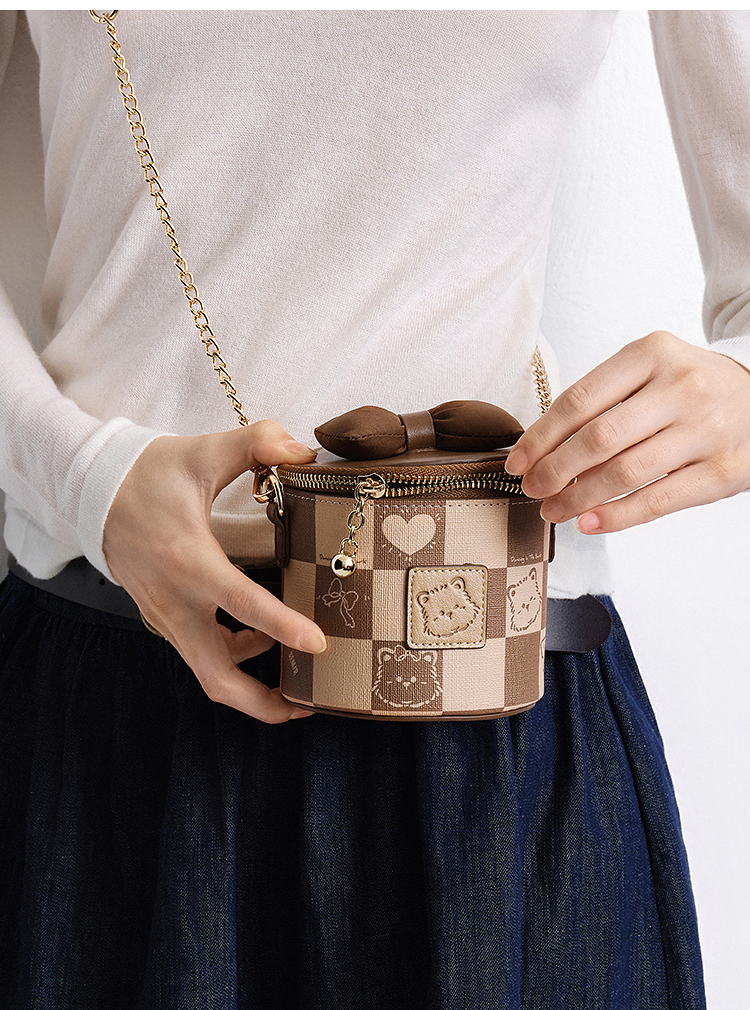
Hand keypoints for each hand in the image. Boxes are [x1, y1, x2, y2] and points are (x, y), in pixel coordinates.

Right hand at [102, 422, 326, 721]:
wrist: (90, 491)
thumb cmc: (146, 475)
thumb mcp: (202, 451)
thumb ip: (257, 442)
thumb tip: (303, 450)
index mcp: (189, 561)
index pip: (241, 605)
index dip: (282, 627)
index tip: (318, 644)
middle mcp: (175, 601)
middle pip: (217, 676)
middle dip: (262, 702)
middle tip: (307, 705)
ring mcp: (166, 615)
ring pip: (208, 671)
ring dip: (251, 682)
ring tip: (297, 676)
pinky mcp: (164, 616)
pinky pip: (202, 652)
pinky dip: (234, 657)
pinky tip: (261, 638)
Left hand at [505, 331, 749, 532]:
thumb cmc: (691, 387)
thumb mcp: (650, 372)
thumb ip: (603, 401)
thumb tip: (542, 451)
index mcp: (652, 354)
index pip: (579, 400)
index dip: (540, 437)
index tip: (517, 461)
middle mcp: (681, 387)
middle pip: (599, 438)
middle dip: (554, 470)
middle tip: (532, 489)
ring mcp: (705, 430)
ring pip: (625, 472)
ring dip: (578, 498)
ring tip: (554, 510)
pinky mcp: (724, 470)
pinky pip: (658, 500)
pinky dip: (617, 516)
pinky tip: (589, 522)